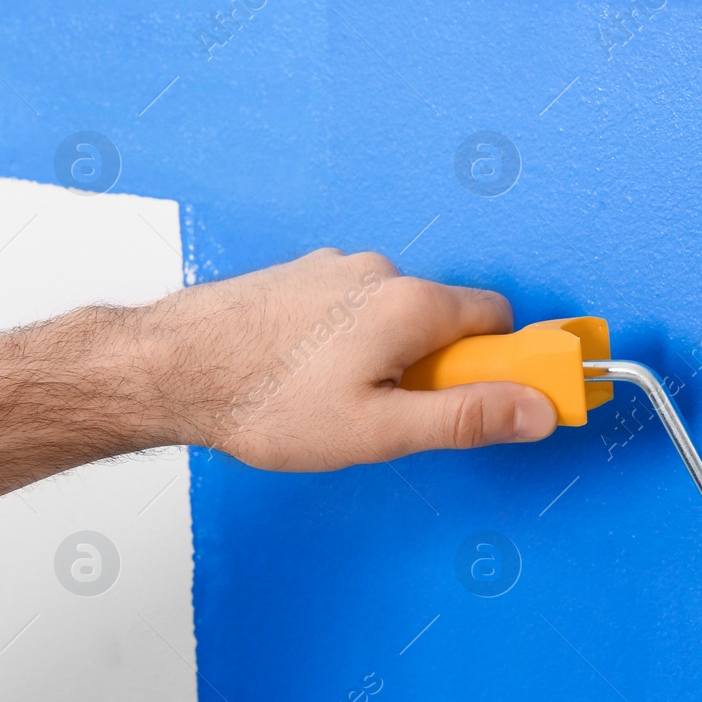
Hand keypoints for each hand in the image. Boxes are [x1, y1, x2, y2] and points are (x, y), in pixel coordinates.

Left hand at [147, 248, 557, 469]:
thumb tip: (535, 410)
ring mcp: (336, 270)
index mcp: (411, 304)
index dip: (502, 364)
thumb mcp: (380, 430)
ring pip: (396, 315)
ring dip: (390, 354)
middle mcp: (379, 273)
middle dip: (438, 366)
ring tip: (338, 400)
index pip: (499, 321)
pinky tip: (310, 377)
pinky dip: (351, 340)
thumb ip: (466, 417)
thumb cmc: (263, 400)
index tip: (493, 399)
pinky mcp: (301, 278)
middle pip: (446, 319)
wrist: (166, 369)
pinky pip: (354, 308)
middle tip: (393, 415)